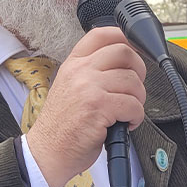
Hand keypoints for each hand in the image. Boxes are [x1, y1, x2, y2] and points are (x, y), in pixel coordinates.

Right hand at [25, 26, 145, 186]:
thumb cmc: (62, 125)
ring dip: (138, 99)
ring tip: (127, 111)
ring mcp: (89, 88)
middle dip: (139, 71)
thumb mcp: (70, 87)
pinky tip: (126, 123)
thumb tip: (125, 64)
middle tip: (134, 89)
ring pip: (133, 81)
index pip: (101, 35)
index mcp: (74, 64)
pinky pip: (133, 105)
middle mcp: (80, 71)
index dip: (125, 38)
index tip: (134, 51)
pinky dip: (136, 117)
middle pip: (124, 52)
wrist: (48, 152)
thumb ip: (91, 72)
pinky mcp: (98, 107)